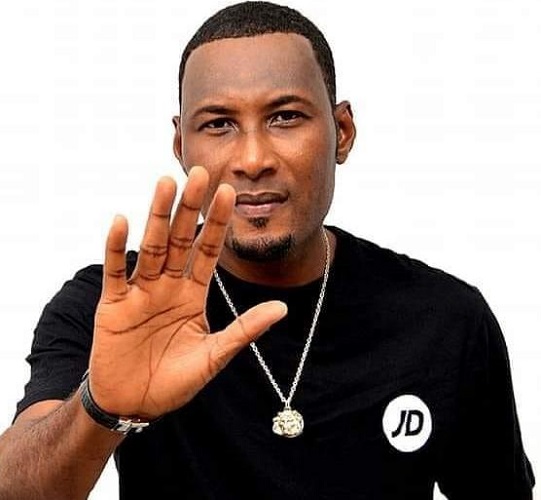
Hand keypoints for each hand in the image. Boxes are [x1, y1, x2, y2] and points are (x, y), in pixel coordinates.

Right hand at [88, 167, 286, 419]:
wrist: (135, 403)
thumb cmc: (174, 381)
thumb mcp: (215, 355)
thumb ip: (245, 329)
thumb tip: (282, 308)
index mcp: (193, 294)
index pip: (208, 251)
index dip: (218, 223)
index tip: (230, 193)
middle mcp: (168, 286)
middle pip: (181, 240)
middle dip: (191, 208)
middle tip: (201, 172)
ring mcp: (141, 292)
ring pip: (151, 246)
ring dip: (158, 216)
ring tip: (166, 183)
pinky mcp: (114, 304)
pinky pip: (116, 271)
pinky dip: (117, 247)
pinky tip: (121, 220)